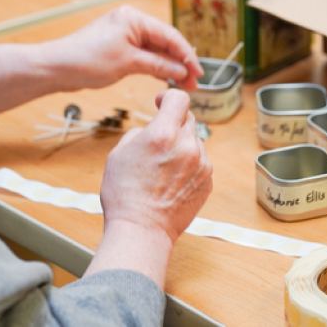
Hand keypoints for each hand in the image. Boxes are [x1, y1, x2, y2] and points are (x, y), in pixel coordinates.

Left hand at [39, 5, 202, 91]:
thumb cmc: (87, 60)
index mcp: (134, 18)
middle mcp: (131, 22)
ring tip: (184, 84)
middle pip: (165, 42)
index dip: (187, 55)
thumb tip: (181, 70)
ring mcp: (125, 35)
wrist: (57, 68)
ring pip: (156, 50)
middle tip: (194, 83)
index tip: (199, 72)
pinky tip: (167, 78)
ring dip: (170, 66)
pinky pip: (145, 55)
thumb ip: (158, 65)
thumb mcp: (128, 63)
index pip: (170, 35)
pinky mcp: (119, 47)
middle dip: (181, 62)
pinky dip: (156, 67)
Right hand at [99, 89, 212, 243]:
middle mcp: (187, 146)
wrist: (142, 230)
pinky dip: (189, 164)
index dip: (168, 97)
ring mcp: (201, 164)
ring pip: (195, 141)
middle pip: (188, 118)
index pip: (179, 98)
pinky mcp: (208, 180)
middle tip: (159, 140)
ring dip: (182, 145)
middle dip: (173, 123)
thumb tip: (151, 127)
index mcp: (163, 134)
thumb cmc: (124, 194)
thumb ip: (140, 132)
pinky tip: (172, 180)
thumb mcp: (119, 153)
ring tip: (163, 167)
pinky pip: (201, 161)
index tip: (162, 103)